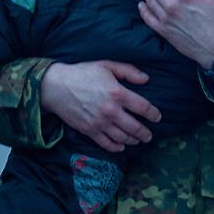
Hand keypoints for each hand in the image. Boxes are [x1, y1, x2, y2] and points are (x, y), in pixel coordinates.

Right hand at [41, 60, 160, 152]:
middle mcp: (110, 111)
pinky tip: (122, 146)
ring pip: (123, 138)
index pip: (143, 107)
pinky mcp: (89, 131)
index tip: (157, 117)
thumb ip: (128, 71)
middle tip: (150, 135)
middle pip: (135, 127)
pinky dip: (117, 147)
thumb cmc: (82, 73)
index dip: (154, 114)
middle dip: (145, 133)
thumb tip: (146, 79)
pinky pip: (106, 144)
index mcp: (117, 93)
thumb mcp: (107, 66)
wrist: (56, 86)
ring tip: (138, 140)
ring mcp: (99, 123)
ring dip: (133, 141)